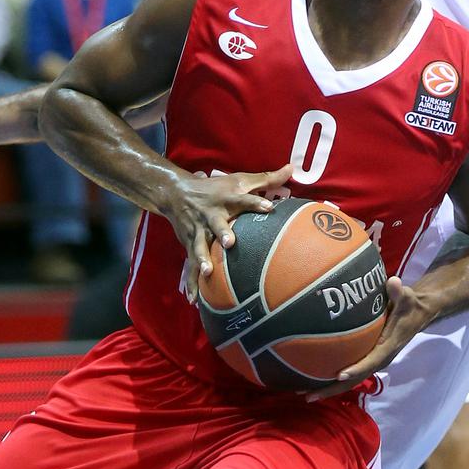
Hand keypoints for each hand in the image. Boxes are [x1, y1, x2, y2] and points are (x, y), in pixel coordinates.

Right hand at [169, 165, 292, 300]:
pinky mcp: (189, 244)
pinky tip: (194, 300)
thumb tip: (292, 168)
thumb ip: (267, 178)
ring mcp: (198, 231)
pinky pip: (189, 266)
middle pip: (217, 224)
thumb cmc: (216, 188)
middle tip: (230, 242)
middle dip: (222, 232)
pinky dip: (191, 283)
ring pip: (199, 245)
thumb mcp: (239, 179)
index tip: (269, 208)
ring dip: (202, 258)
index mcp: (226, 199)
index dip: (255, 203)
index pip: (243, 199)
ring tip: (208, 271)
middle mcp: (211, 215)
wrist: (176, 193)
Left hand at [306, 276, 430, 400]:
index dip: (355, 369)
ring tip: (304, 394)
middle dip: (332, 389)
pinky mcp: (367, 357)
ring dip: (328, 388)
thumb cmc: (408, 304)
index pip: (371, 361)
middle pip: (354, 379)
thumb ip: (398, 292)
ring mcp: (373, 360)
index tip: (338, 374)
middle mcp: (379, 358)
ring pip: (350, 380)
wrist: (416, 313)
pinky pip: (349, 371)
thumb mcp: (405, 296)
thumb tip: (393, 282)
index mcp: (387, 347)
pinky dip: (332, 378)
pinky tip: (312, 377)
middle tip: (308, 396)